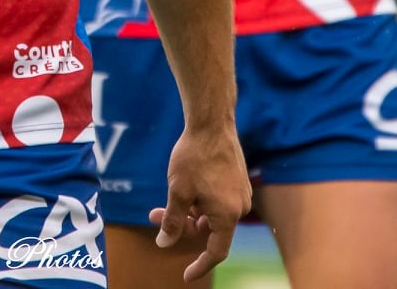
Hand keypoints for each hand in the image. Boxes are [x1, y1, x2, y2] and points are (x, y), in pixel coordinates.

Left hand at [148, 118, 249, 281]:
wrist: (211, 123)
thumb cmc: (194, 157)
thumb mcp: (178, 191)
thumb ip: (174, 222)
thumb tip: (164, 244)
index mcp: (228, 215)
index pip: (217, 251)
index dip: (201, 265)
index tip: (186, 275)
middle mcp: (240, 207)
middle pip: (210, 229)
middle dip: (183, 225)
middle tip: (156, 216)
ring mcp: (241, 193)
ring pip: (211, 214)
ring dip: (189, 211)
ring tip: (166, 200)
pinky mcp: (238, 181)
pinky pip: (218, 201)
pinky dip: (199, 200)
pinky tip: (184, 187)